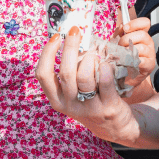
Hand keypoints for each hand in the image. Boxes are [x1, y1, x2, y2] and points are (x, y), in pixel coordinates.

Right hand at [35, 27, 136, 144]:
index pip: (43, 75)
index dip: (47, 53)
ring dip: (90, 59)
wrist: (115, 127)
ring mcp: (89, 108)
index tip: (56, 36)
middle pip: (65, 73)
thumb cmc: (92, 102)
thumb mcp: (74, 94)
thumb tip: (70, 39)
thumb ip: (69, 73)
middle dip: (70, 47)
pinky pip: (105, 83)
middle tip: (76, 31)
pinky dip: (106, 68)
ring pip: (84, 77)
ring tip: (94, 53)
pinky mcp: (108, 108)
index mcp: (57, 100)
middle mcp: (70, 106)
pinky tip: (106, 63)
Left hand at [115, 16, 154, 87]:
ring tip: (121, 56)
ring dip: (127, 52)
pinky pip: (141, 61)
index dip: (135, 23)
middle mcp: (148, 42)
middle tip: (119, 46)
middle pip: (142, 35)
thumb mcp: (119, 42)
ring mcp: (150, 53)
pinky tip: (126, 63)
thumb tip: (121, 27)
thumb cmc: (124, 56)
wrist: (125, 74)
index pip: (145, 23)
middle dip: (126, 39)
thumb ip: (119, 33)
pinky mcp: (149, 65)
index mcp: (141, 34)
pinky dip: (131, 62)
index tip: (125, 28)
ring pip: (141, 48)